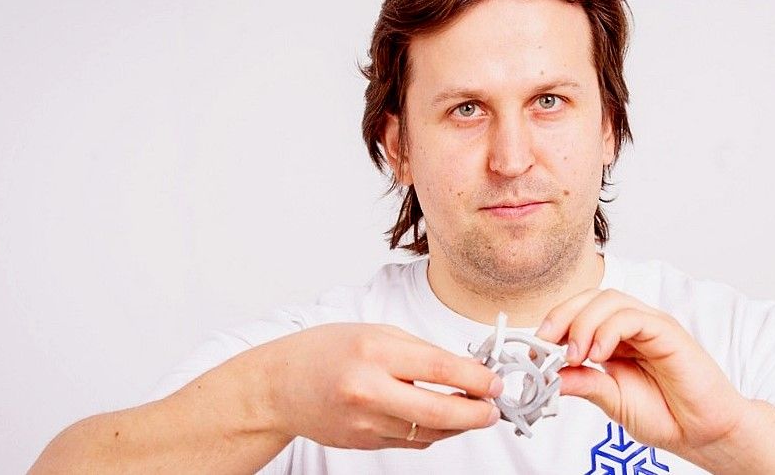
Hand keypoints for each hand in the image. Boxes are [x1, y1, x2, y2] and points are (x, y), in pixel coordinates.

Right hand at [253, 323, 501, 449]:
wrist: (279, 386)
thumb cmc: (325, 351)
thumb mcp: (375, 332)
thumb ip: (420, 350)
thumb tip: (465, 369)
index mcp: (375, 351)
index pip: (440, 367)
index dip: (476, 379)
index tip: (495, 383)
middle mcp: (369, 389)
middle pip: (439, 410)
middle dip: (475, 413)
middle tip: (493, 410)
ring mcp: (365, 421)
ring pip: (429, 432)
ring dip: (457, 425)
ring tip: (472, 413)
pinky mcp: (363, 441)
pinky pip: (410, 441)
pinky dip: (431, 432)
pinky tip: (440, 420)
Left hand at [535, 289, 752, 457]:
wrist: (703, 433)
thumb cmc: (666, 415)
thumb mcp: (611, 401)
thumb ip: (584, 383)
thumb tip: (549, 375)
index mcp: (616, 339)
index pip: (579, 313)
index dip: (554, 324)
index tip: (535, 350)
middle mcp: (632, 327)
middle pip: (591, 298)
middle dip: (562, 316)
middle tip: (545, 344)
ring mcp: (650, 326)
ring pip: (609, 300)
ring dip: (583, 323)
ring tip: (575, 356)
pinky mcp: (667, 332)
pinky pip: (633, 317)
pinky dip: (608, 330)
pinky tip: (598, 355)